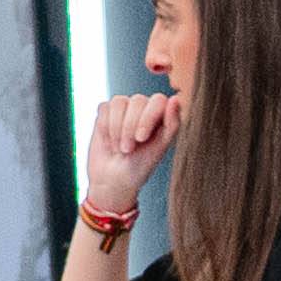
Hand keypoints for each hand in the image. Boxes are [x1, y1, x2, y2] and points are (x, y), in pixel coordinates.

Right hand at [77, 87, 177, 215]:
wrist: (112, 181)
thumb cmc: (139, 167)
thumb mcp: (159, 148)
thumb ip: (172, 124)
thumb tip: (176, 99)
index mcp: (161, 115)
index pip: (158, 100)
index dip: (148, 117)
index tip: (141, 139)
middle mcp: (143, 107)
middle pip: (138, 100)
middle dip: (130, 127)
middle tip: (128, 150)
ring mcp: (124, 108)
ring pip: (119, 102)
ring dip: (116, 128)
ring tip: (119, 148)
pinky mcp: (106, 111)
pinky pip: (104, 107)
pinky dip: (105, 127)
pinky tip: (108, 141)